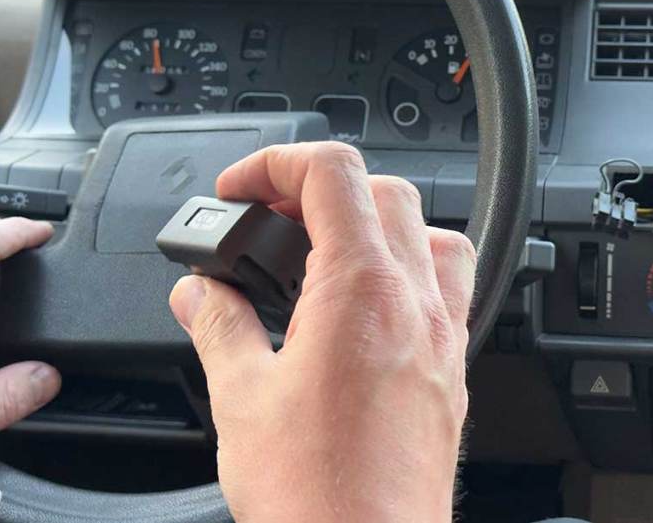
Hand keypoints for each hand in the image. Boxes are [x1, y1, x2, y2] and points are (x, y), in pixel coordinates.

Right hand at [169, 142, 474, 522]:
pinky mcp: (453, 369)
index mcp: (360, 288)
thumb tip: (199, 293)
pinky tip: (373, 303)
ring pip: (431, 231)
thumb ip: (218, 325)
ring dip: (379, 220)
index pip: (331, 172)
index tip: (239, 190)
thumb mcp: (241, 398)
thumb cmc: (316, 493)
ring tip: (329, 250)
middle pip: (384, 189)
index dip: (275, 163)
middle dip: (320, 185)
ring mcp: (443, 334)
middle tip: (271, 216)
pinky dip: (411, 269)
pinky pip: (449, 286)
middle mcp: (414, 301)